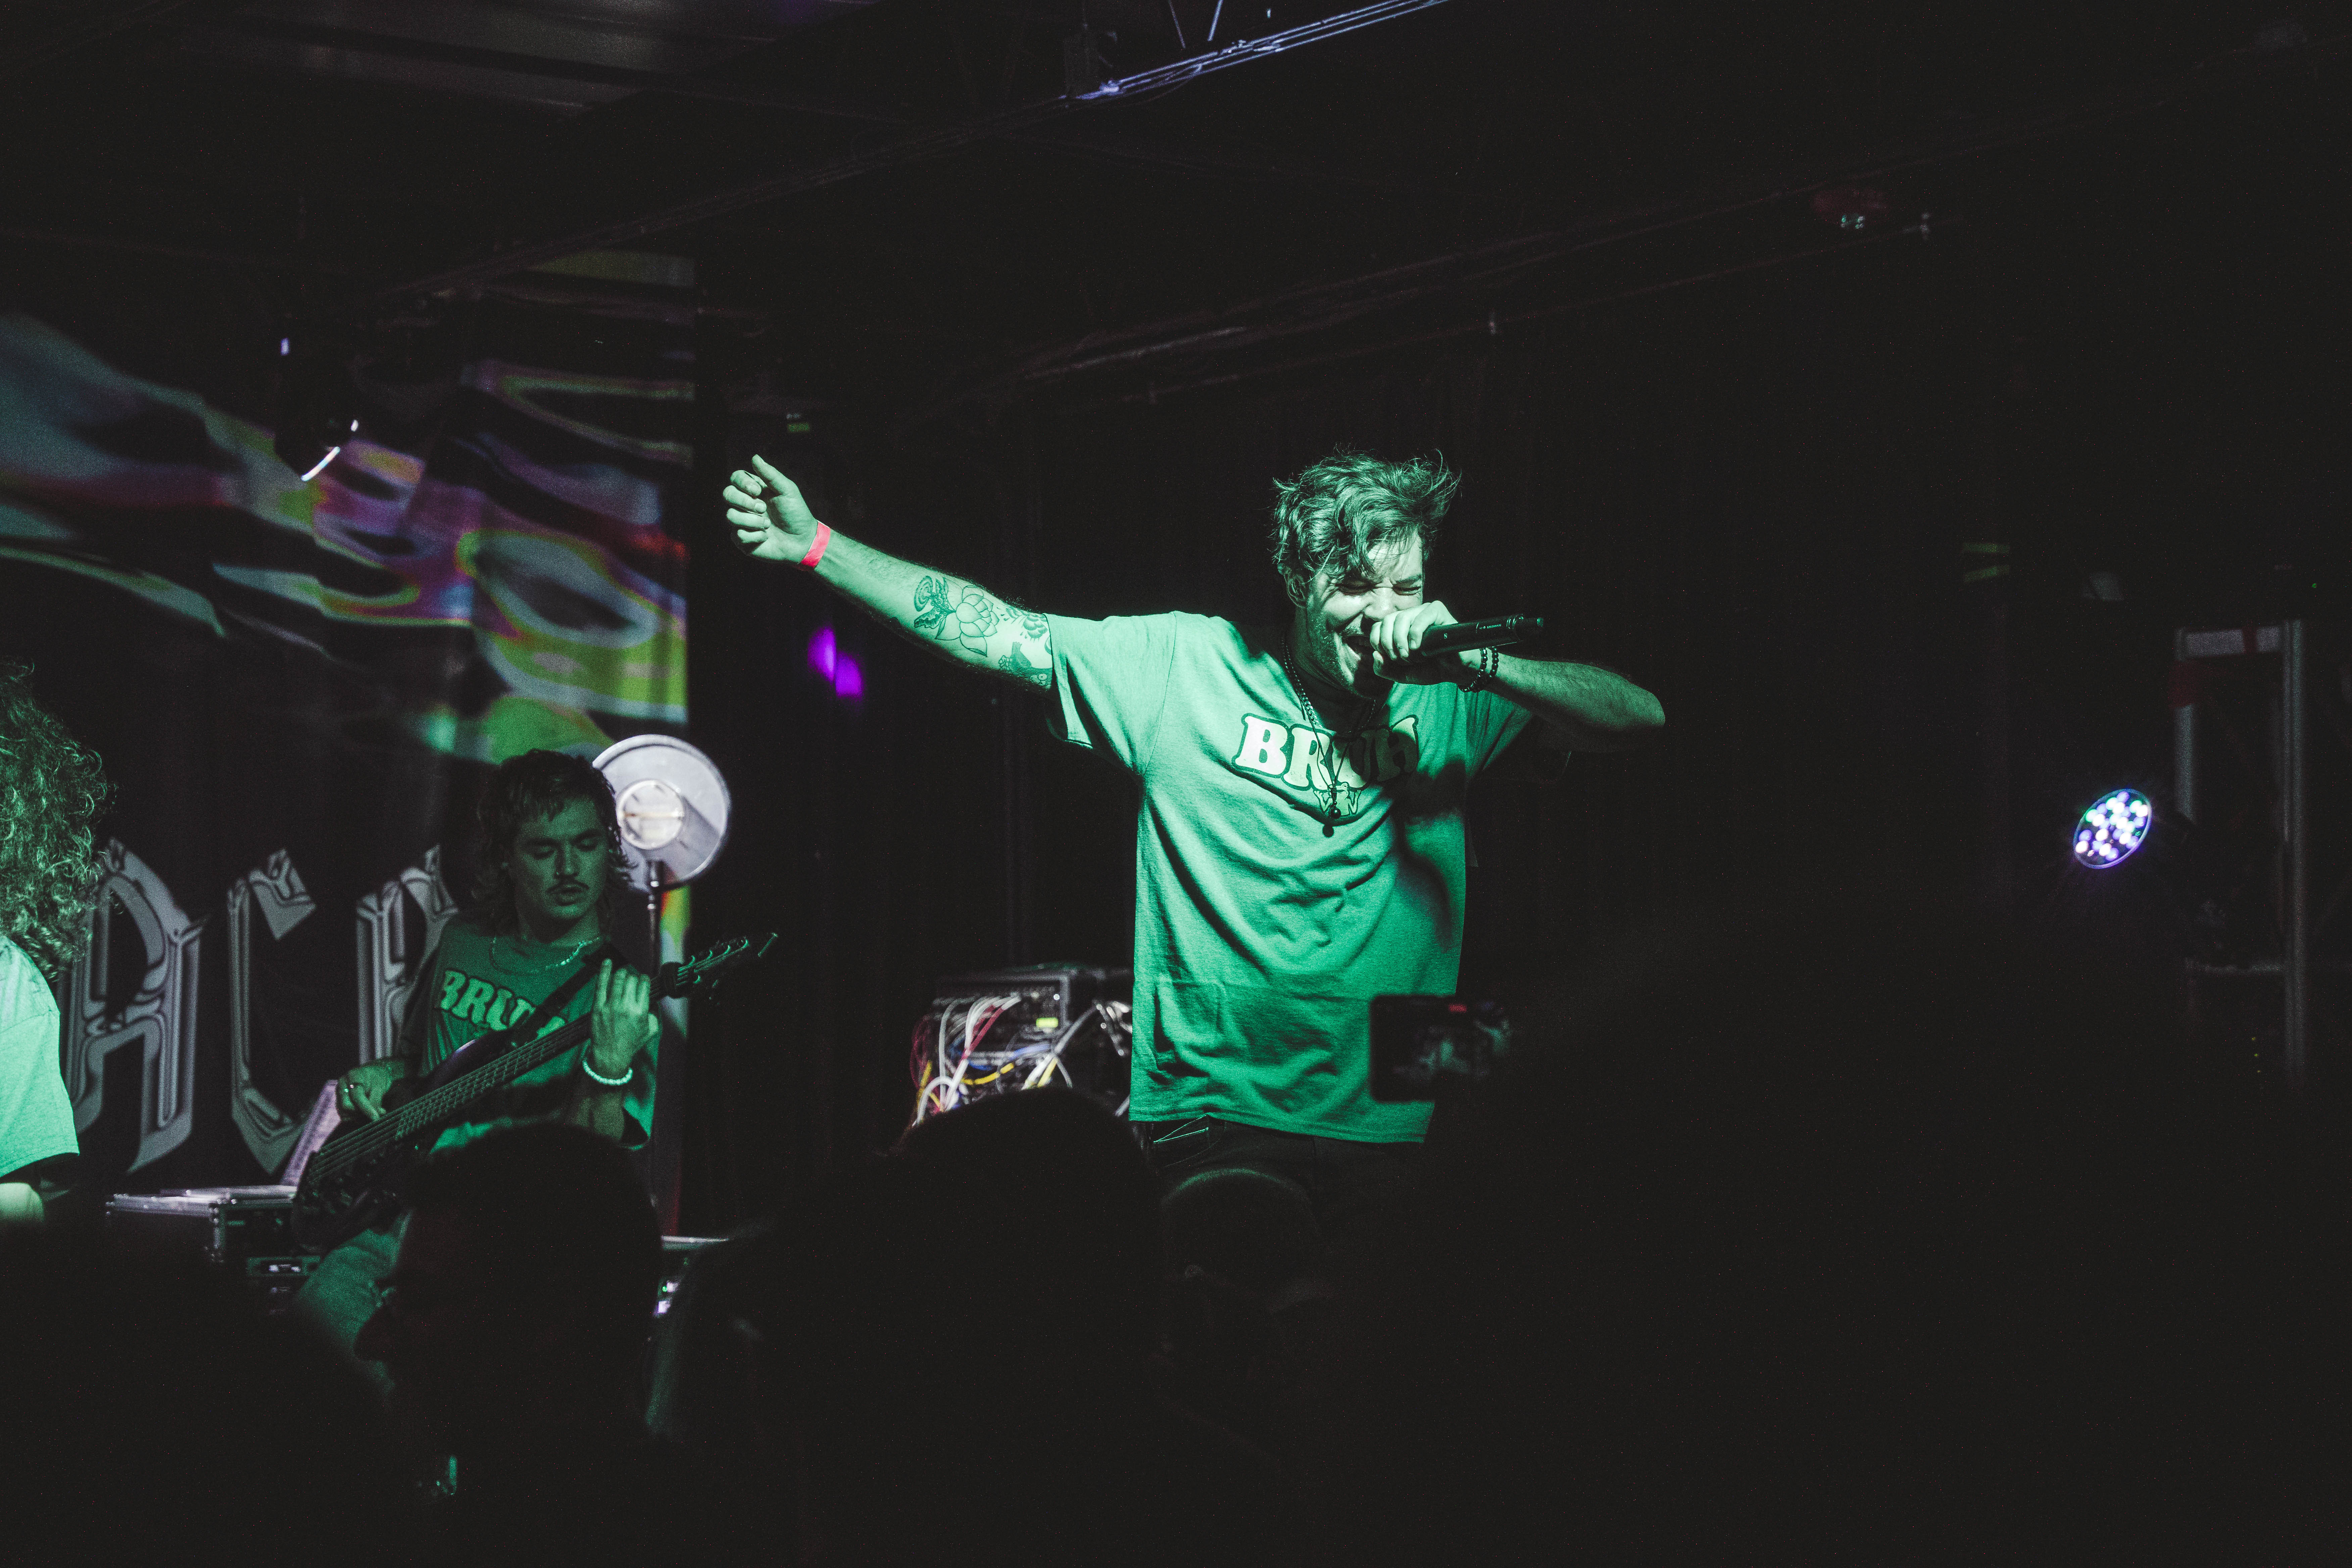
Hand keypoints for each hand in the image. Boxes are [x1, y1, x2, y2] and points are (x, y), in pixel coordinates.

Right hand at [339, 1056, 412, 1121]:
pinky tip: (364, 1113)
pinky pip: (344, 1115)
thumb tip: (374, 1116)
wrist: (372, 1074)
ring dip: (359, 1116)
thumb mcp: (380, 1086)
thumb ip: (376, 1100)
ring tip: (372, 1112)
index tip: (375, 1117)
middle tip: (376, 1113)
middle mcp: (342, 1085)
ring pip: (344, 1113)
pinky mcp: (339, 1102)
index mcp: (352, 1076)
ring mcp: (339, 1094)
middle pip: (346, 1106)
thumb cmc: (377, 1078)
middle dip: (361, 1112)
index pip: (357, 1096)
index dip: (366, 1108)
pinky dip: (355, 1117)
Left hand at [586, 960, 656, 1083]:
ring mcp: (611, 1006)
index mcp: (641, 1012)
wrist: (610, 1055)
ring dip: (622, 973)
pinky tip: (607, 962)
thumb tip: (651, 1000)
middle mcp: (627, 1007)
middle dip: (633, 977)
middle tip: (631, 980)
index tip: (642, 980)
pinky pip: (601, 985)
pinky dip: (604, 971)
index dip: (643, 979)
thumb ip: (654, 1014)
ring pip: (618, 980)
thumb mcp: (651, 1031)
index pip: (644, 985)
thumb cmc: (631, 1043)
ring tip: (623, 974)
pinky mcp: (598, 1007)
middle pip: (632, 980)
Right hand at [723, 454, 823, 563]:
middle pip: (727, 494)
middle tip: (763, 509)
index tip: (757, 491)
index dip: (741, 483)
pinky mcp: (742, 540)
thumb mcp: (787, 490)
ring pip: (730, 516)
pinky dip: (755, 536)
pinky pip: (738, 535)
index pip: (735, 478)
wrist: (802, 541)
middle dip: (745, 502)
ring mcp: (742, 522)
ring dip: (752, 521)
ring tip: (768, 525)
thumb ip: (770, 474)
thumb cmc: (795, 513)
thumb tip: (754, 457)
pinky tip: (766, 537)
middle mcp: (745, 504)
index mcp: (754, 490)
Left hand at [1366, 600, 1474, 686]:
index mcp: (1399, 627)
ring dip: (1402, 641)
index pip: (1378, 626)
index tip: (1389, 658)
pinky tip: (1419, 648)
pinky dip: (1416, 634)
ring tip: (1413, 656)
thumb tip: (1375, 655)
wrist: (1455, 671)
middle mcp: (1410, 616)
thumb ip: (1384, 669)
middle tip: (1401, 659)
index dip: (1378, 642)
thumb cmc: (1431, 668)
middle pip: (1387, 620)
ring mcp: (1424, 611)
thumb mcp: (1403, 673)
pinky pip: (1421, 617)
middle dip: (1389, 643)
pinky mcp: (1438, 611)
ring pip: (1401, 618)